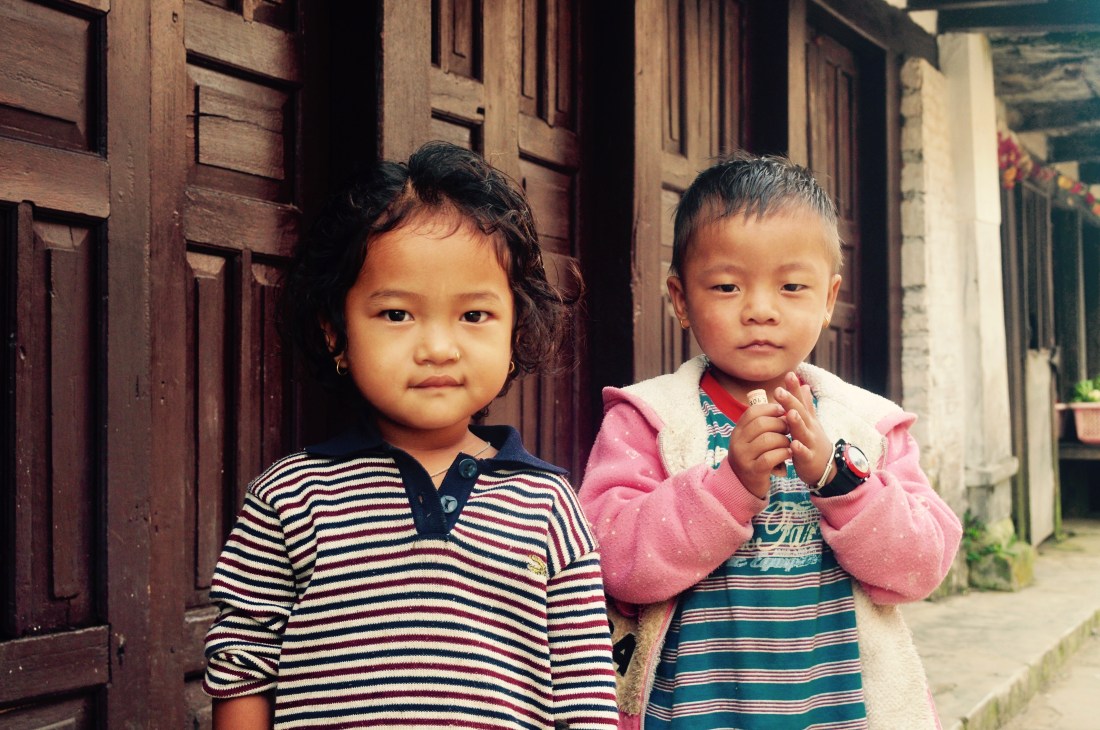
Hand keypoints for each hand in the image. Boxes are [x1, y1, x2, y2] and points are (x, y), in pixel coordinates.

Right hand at [726, 399, 790, 498]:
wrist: (743, 484)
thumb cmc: (754, 456)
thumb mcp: (752, 438)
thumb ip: (763, 423)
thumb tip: (783, 404)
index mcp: (738, 431)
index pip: (752, 412)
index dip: (770, 409)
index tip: (783, 411)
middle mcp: (737, 442)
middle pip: (761, 424)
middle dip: (780, 424)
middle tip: (789, 429)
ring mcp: (743, 457)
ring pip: (767, 440)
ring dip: (784, 440)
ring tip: (789, 444)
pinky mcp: (753, 471)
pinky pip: (770, 458)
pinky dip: (783, 454)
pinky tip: (789, 454)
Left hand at [773, 372, 832, 488]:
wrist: (827, 467)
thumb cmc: (814, 441)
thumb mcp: (811, 421)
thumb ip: (806, 404)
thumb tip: (805, 385)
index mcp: (807, 419)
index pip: (800, 401)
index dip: (795, 389)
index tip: (789, 374)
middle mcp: (809, 428)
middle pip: (800, 413)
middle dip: (791, 402)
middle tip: (779, 391)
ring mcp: (810, 442)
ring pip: (803, 432)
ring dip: (797, 422)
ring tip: (790, 413)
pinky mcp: (808, 458)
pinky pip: (804, 454)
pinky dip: (799, 449)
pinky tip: (794, 445)